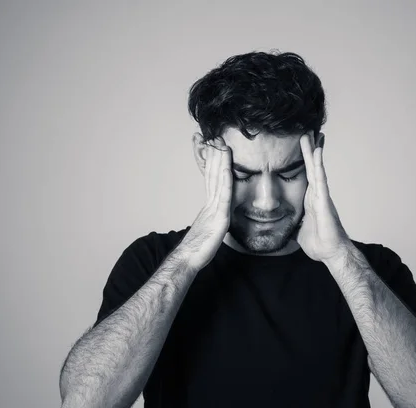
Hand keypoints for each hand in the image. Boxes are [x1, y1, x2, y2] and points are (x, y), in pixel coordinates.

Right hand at [181, 137, 231, 271]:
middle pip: (213, 175)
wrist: (188, 260)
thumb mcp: (210, 231)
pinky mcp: (219, 217)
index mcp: (209, 206)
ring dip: (220, 161)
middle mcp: (210, 204)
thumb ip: (214, 221)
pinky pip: (223, 195)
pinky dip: (225, 178)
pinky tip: (227, 167)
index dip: (213, 163)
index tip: (214, 147)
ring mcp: (214, 209)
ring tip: (221, 144)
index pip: (212, 180)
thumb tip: (217, 219)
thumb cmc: (198, 250)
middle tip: (216, 137)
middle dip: (215, 156)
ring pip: (218, 180)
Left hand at [295, 132, 351, 263]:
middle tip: (305, 131)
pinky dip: (318, 164)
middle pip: (310, 167)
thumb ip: (292, 223)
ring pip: (316, 168)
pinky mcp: (324, 200)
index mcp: (309, 199)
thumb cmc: (318, 243)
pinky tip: (317, 151)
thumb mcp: (298, 230)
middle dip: (308, 150)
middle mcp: (316, 194)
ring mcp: (321, 195)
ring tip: (311, 134)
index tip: (301, 146)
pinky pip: (320, 178)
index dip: (302, 161)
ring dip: (313, 151)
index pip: (304, 175)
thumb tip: (282, 226)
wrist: (330, 252)